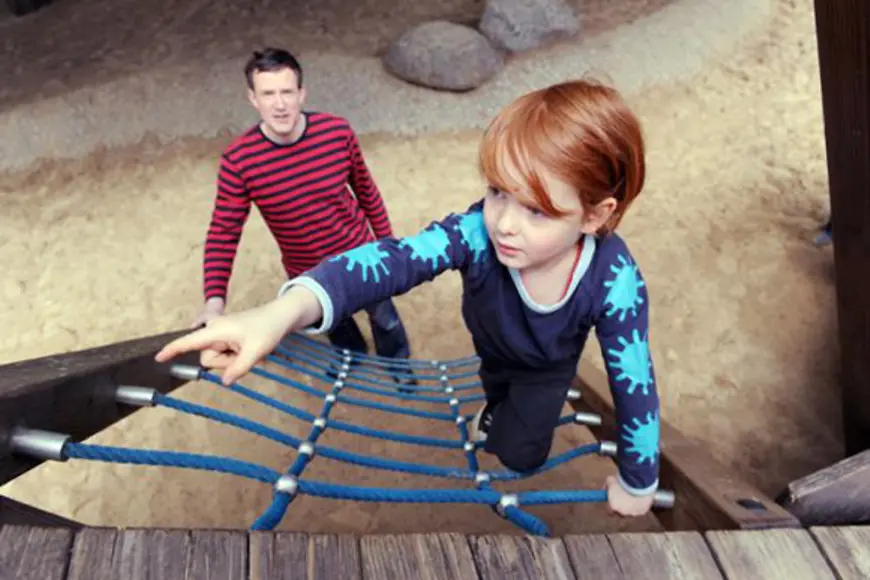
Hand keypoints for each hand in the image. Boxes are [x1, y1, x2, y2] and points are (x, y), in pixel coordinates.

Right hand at [157, 285, 323, 384]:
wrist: (280, 316)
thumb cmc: (268, 329)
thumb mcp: (256, 352)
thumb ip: (238, 369)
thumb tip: (224, 382)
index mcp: (216, 329)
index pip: (190, 342)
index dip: (173, 350)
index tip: (158, 358)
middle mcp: (214, 330)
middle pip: (208, 359)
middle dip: (226, 363)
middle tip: (246, 352)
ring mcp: (220, 334)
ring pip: (217, 359)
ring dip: (233, 360)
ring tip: (249, 348)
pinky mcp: (225, 337)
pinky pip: (225, 355)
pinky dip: (236, 357)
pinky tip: (248, 348)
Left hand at [605, 475, 654, 516]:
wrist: (639, 481)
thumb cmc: (622, 480)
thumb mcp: (610, 480)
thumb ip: (606, 487)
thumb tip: (605, 490)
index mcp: (613, 507)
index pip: (609, 511)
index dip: (610, 506)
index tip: (611, 501)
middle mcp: (623, 513)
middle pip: (620, 513)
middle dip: (620, 507)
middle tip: (622, 498)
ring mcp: (633, 513)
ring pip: (630, 511)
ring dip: (630, 506)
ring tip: (632, 496)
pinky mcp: (643, 512)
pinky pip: (639, 509)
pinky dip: (639, 504)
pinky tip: (640, 496)